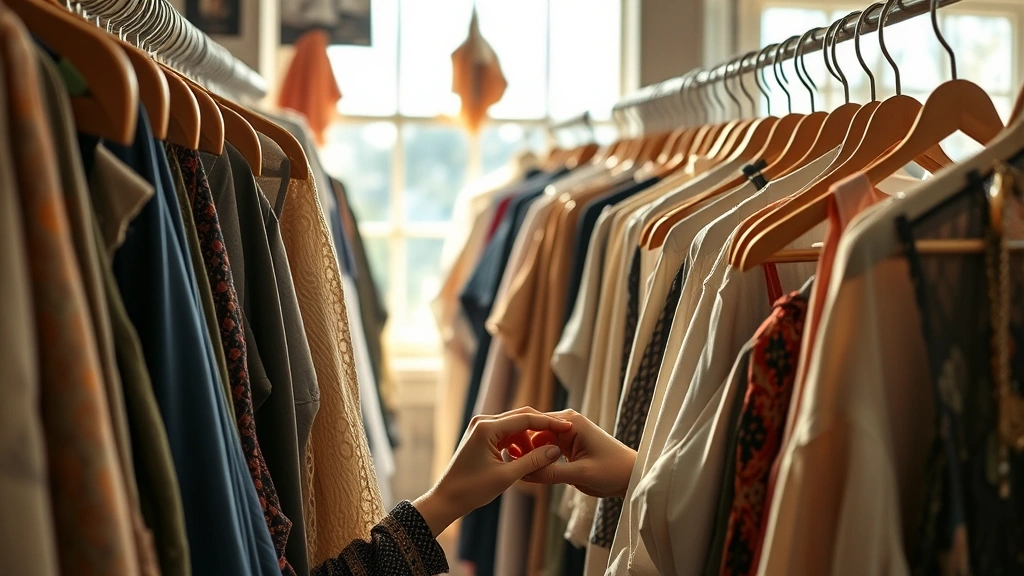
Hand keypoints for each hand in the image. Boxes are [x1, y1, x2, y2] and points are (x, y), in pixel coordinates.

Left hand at [412, 407, 571, 535]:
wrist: (447, 498)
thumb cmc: (472, 489)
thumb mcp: (506, 476)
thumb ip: (532, 461)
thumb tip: (556, 450)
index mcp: (487, 428)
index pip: (525, 418)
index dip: (549, 423)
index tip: (567, 427)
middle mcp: (483, 422)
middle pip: (521, 417)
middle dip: (542, 428)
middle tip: (562, 436)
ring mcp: (481, 427)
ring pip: (515, 426)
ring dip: (529, 438)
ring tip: (543, 455)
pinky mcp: (482, 435)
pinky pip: (506, 433)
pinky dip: (519, 442)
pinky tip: (527, 456)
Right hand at [519, 409, 636, 498]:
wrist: (633, 477)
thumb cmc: (613, 471)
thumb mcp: (581, 474)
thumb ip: (551, 473)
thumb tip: (522, 473)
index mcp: (571, 422)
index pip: (535, 424)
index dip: (519, 439)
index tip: (508, 456)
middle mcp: (567, 424)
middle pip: (533, 433)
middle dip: (524, 450)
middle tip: (512, 467)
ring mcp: (567, 435)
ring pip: (538, 444)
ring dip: (531, 457)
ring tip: (520, 473)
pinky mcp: (567, 447)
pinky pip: (546, 452)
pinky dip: (540, 462)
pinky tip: (532, 474)